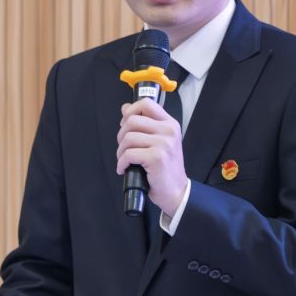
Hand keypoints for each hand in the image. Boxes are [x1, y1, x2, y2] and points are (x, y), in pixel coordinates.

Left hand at [118, 99, 188, 214]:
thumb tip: (125, 108)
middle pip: (132, 120)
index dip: (130, 111)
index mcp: (170, 124)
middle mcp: (169, 131)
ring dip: (120, 151)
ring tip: (125, 160)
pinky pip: (128, 154)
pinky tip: (124, 169)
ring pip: (128, 138)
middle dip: (121, 135)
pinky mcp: (156, 157)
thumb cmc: (165, 168)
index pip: (146, 103)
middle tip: (124, 148)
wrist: (176, 191)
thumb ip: (144, 124)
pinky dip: (121, 163)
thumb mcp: (158, 141)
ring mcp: (163, 143)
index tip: (125, 124)